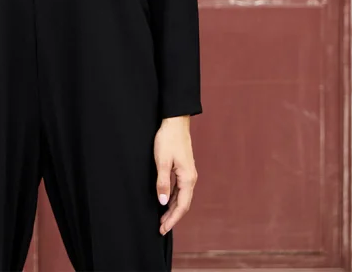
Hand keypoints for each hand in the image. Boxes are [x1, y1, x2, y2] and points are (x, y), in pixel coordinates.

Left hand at [154, 115, 196, 236]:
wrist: (175, 122)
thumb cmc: (168, 139)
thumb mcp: (162, 161)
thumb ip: (162, 183)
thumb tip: (162, 203)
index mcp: (187, 179)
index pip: (181, 206)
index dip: (172, 219)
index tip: (162, 229)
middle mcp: (191, 178)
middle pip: (183, 204)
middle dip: (172, 217)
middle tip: (160, 228)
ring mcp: (188, 173)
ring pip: (182, 197)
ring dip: (172, 208)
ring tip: (161, 218)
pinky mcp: (184, 169)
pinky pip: (180, 189)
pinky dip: (173, 198)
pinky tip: (166, 201)